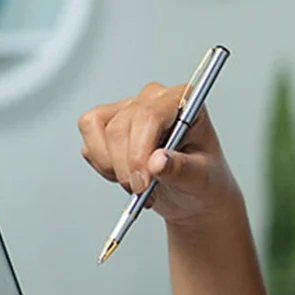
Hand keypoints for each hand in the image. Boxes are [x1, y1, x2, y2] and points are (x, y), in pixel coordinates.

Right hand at [77, 82, 238, 226]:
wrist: (194, 195)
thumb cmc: (204, 179)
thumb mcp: (202, 177)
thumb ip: (181, 168)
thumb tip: (157, 162)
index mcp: (183, 101)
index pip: (149, 115)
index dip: (140, 150)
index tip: (143, 181)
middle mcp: (154, 99)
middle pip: (121, 126)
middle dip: (126, 166)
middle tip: (141, 190)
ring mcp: (128, 110)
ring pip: (96, 129)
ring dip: (111, 166)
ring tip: (137, 184)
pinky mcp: (107, 127)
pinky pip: (90, 145)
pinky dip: (103, 168)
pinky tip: (127, 177)